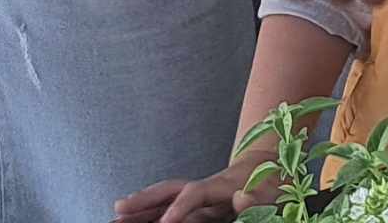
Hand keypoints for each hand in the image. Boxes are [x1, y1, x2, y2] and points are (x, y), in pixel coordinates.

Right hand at [113, 152, 275, 222]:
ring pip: (165, 199)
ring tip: (114, 215)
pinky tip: (131, 218)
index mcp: (223, 185)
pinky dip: (150, 212)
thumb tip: (241, 198)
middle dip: (146, 200)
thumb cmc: (272, 185)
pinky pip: (168, 207)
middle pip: (171, 190)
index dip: (180, 207)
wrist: (272, 169)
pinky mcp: (196, 206)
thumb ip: (256, 197)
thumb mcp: (271, 191)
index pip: (195, 193)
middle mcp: (205, 188)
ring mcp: (198, 196)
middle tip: (119, 209)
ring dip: (141, 206)